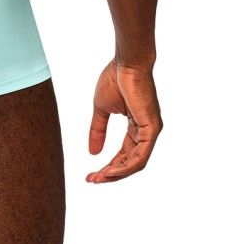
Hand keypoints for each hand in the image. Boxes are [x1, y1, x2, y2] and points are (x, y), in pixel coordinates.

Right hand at [86, 59, 161, 183]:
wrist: (125, 63)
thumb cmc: (114, 79)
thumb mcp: (101, 109)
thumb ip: (98, 130)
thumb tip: (93, 153)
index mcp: (136, 127)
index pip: (124, 154)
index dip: (108, 166)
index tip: (90, 174)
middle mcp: (146, 132)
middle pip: (130, 162)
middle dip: (110, 174)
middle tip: (92, 180)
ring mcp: (151, 131)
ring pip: (136, 163)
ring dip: (116, 174)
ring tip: (98, 178)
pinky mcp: (152, 129)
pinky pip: (141, 155)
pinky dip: (126, 166)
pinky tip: (110, 171)